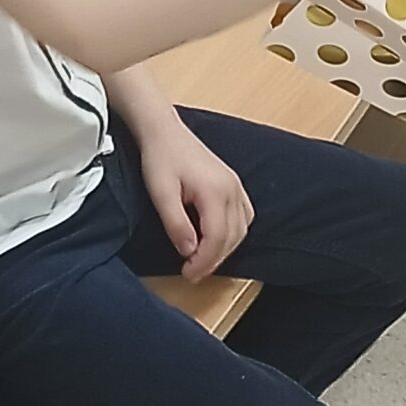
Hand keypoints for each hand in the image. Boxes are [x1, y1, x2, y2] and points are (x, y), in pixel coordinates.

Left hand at [137, 114, 254, 280]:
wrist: (164, 132)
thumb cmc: (160, 159)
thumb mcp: (161, 193)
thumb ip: (176, 223)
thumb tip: (188, 251)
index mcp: (215, 191)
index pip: (218, 237)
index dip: (204, 261)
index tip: (187, 274)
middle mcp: (232, 189)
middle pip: (233, 237)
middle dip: (213, 260)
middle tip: (191, 272)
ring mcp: (236, 186)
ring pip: (242, 229)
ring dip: (224, 249)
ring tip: (202, 259)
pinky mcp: (233, 184)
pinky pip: (244, 217)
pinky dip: (233, 234)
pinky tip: (216, 239)